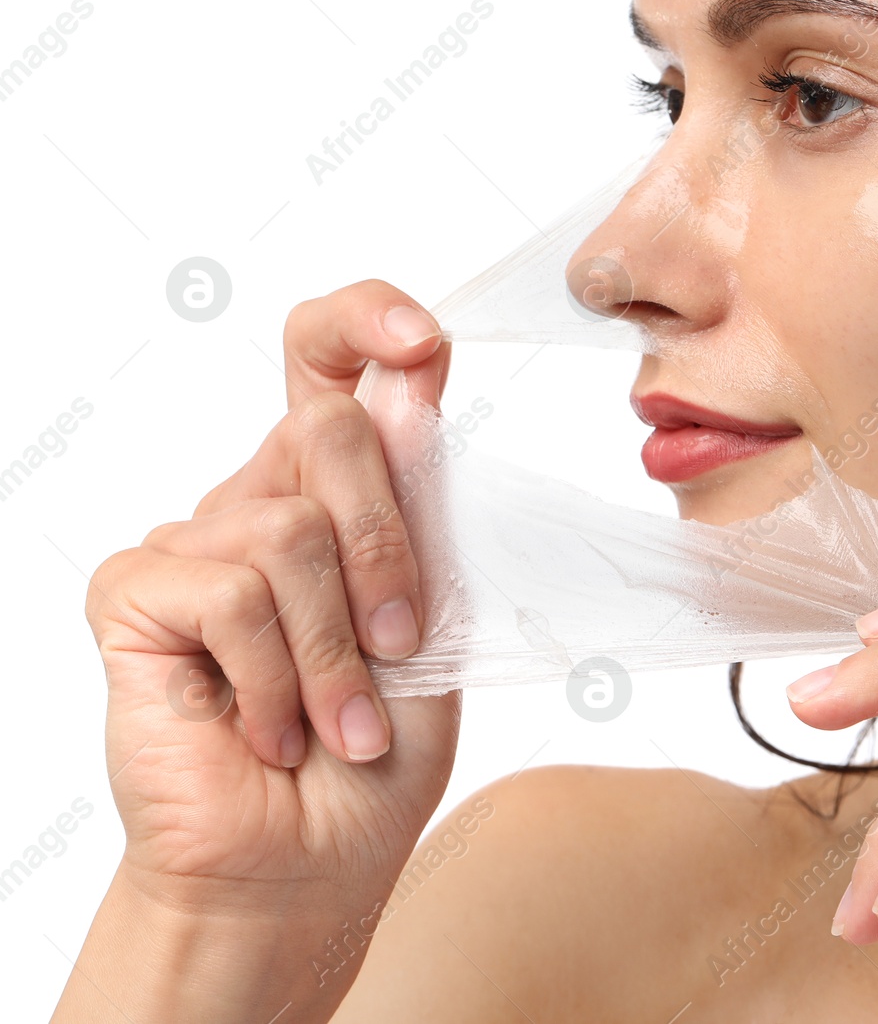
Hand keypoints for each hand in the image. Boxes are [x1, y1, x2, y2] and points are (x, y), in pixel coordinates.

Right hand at [84, 280, 458, 928]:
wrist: (308, 862)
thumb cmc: (374, 752)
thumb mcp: (434, 627)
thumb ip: (421, 517)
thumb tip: (410, 391)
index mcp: (337, 495)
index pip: (331, 364)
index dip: (369, 321)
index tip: (425, 344)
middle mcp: (260, 500)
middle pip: (330, 426)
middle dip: (391, 546)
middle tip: (403, 645)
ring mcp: (193, 543)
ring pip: (289, 529)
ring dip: (338, 652)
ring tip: (343, 724)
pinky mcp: (136, 595)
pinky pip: (229, 594)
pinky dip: (276, 681)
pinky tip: (271, 734)